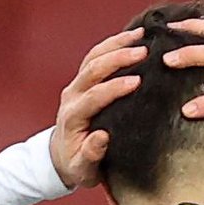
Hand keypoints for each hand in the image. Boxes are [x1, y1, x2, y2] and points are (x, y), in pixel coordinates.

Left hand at [49, 29, 144, 188]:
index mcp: (73, 116)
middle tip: (143, 51)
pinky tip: (129, 38)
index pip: (94, 96)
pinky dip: (111, 45)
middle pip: (93, 69)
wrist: (60, 157)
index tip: (136, 81)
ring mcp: (75, 85)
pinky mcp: (81, 81)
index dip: (114, 87)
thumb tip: (101, 137)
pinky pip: (95, 57)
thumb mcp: (84, 169)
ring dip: (116, 44)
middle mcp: (72, 95)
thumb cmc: (77, 165)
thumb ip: (91, 154)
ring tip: (140, 35)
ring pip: (93, 57)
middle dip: (118, 58)